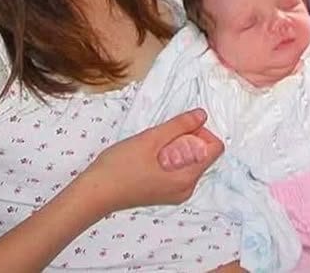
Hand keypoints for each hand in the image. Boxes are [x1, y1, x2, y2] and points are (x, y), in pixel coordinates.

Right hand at [86, 108, 223, 211]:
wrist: (95, 193)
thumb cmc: (121, 166)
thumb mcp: (151, 139)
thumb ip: (179, 126)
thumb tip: (203, 115)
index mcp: (187, 179)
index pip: (215, 149)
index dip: (201, 132)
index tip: (179, 127)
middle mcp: (186, 189)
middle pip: (202, 155)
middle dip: (187, 139)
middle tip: (161, 136)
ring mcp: (175, 194)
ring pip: (188, 161)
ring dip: (176, 147)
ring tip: (152, 145)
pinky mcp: (163, 193)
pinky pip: (177, 169)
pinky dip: (169, 157)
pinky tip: (148, 155)